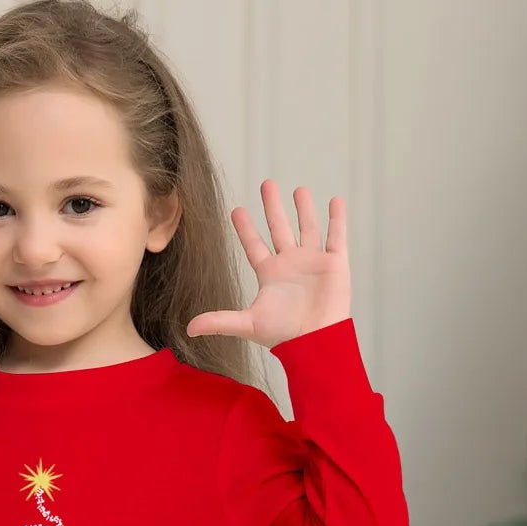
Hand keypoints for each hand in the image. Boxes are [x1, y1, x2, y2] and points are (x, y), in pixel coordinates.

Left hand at [186, 183, 350, 346]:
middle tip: (266, 184)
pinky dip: (337, 219)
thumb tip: (189, 328)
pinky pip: (337, 236)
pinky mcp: (335, 264)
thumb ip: (219, 321)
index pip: (254, 246)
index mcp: (270, 275)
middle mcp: (290, 265)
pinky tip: (336, 201)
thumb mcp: (248, 324)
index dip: (245, 229)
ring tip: (299, 189)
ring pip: (308, 228)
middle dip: (273, 207)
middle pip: (279, 229)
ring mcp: (313, 263)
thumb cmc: (284, 335)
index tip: (236, 210)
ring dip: (304, 209)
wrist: (316, 342)